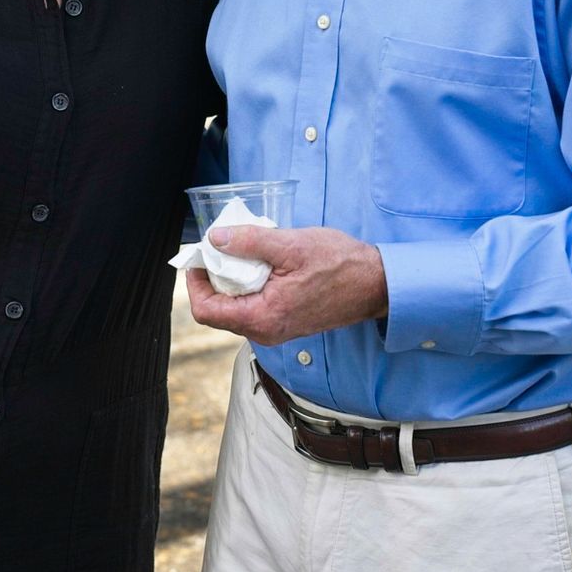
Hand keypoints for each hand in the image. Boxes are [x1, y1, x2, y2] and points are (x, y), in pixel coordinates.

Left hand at [186, 224, 386, 345]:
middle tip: (219, 246)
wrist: (375, 284)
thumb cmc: (340, 265)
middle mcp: (265, 332)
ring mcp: (274, 330)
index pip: (206, 311)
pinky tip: (260, 262)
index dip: (195, 282)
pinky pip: (252, 307)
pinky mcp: (283, 322)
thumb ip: (249, 242)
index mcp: (262, 317)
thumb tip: (215, 239)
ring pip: (234, 308)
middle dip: (212, 278)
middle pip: (217, 310)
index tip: (200, 255)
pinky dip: (247, 285)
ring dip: (231, 280)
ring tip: (242, 251)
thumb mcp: (291, 244)